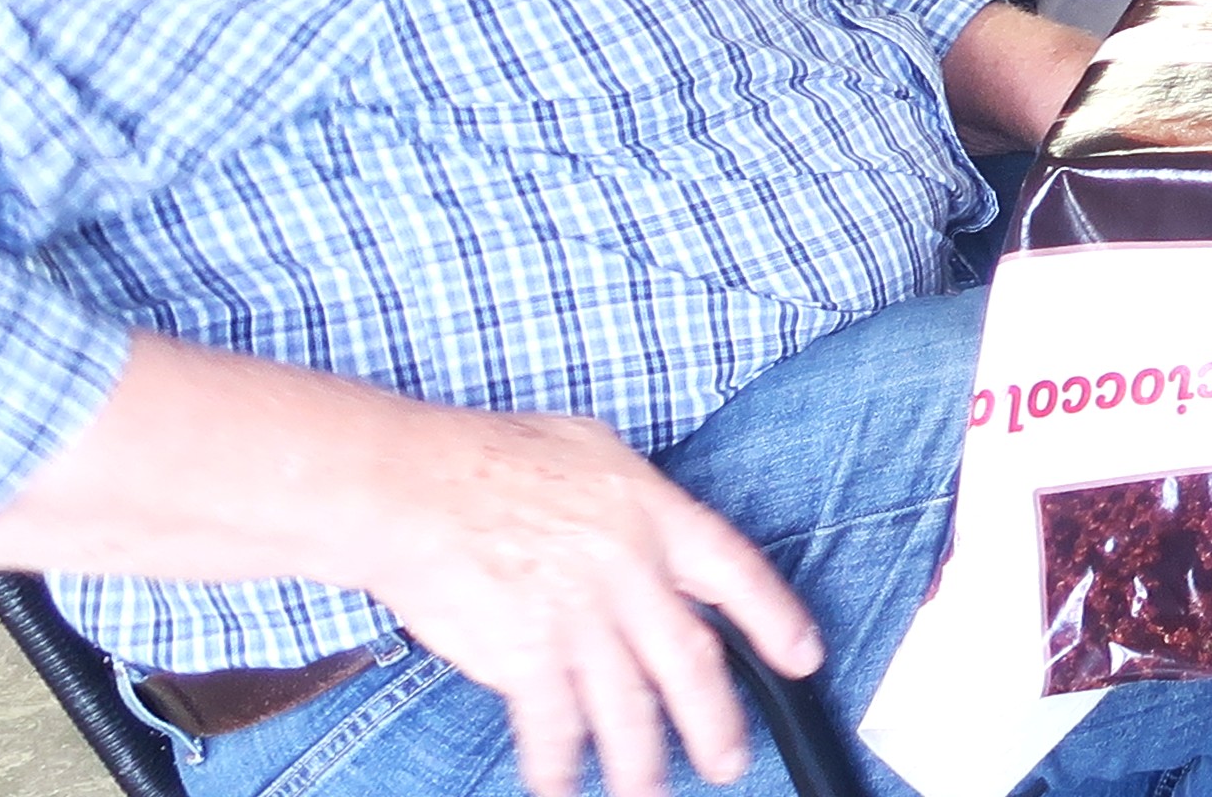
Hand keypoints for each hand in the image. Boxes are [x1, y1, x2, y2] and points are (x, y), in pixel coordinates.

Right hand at [348, 404, 813, 796]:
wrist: (408, 485)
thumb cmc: (486, 458)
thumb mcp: (590, 448)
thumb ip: (636, 501)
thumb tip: (665, 539)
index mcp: (652, 512)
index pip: (736, 571)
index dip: (777, 618)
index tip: (803, 657)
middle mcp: (627, 568)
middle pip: (691, 661)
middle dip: (716, 722)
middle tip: (728, 761)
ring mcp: (578, 616)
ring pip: (630, 708)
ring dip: (642, 762)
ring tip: (648, 791)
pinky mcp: (525, 655)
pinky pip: (556, 727)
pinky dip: (560, 764)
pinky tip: (563, 783)